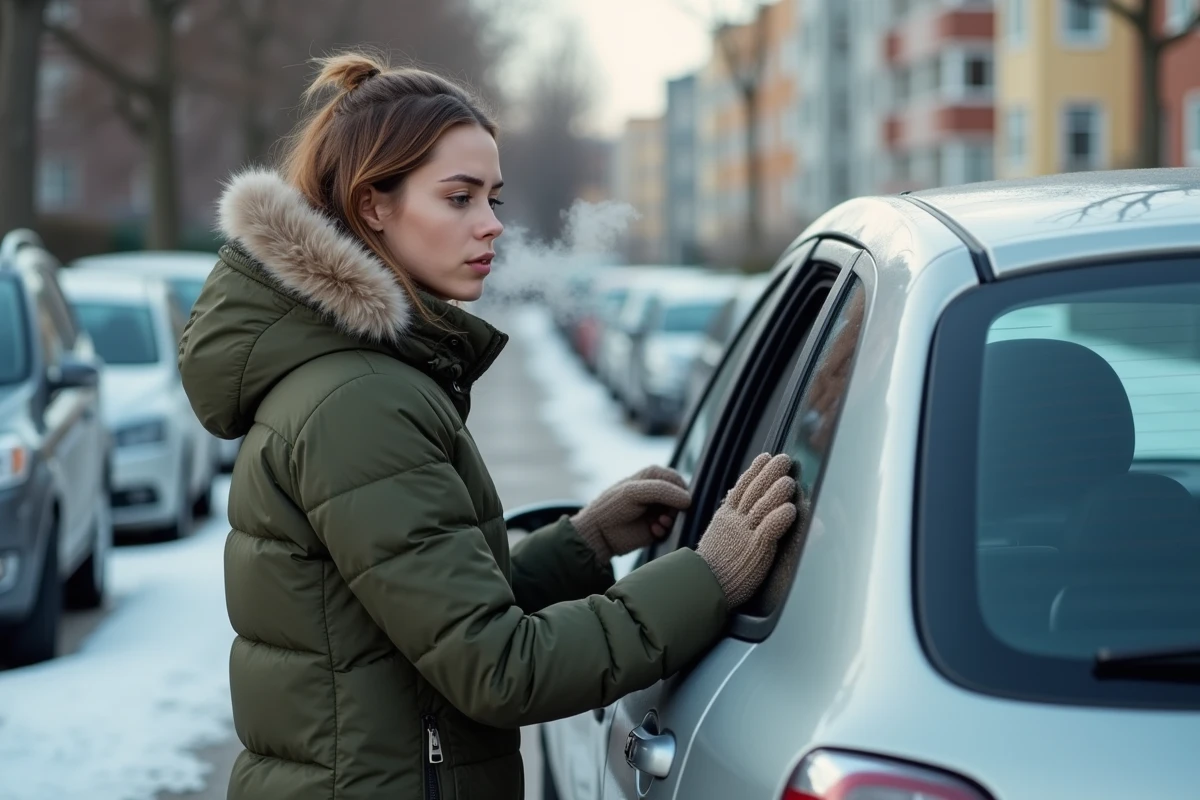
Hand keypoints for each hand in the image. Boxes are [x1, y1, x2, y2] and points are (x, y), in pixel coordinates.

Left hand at [570, 465, 690, 560]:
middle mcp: (658, 492)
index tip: (674, 502)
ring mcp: (658, 510)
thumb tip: (689, 500)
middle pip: (681, 498)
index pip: (678, 480)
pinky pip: (671, 528)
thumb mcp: (636, 492)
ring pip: (679, 515)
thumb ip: (663, 491)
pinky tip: (653, 530)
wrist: (598, 533)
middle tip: (665, 515)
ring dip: (671, 520)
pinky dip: (665, 530)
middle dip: (676, 508)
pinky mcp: (657, 527)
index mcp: (653, 476)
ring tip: (658, 523)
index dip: (679, 491)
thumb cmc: (613, 506)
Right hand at [696, 453, 799, 607]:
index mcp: (726, 516)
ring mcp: (745, 533)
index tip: (765, 457)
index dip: (754, 471)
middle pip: (754, 490)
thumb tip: (737, 507)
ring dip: (777, 491)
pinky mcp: (756, 548)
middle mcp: (735, 521)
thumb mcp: (718, 536)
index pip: (742, 487)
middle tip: (783, 458)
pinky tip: (790, 509)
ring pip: (763, 506)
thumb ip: (731, 521)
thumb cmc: (713, 567)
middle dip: (770, 472)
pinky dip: (780, 517)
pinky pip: (769, 529)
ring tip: (789, 480)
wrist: (703, 586)